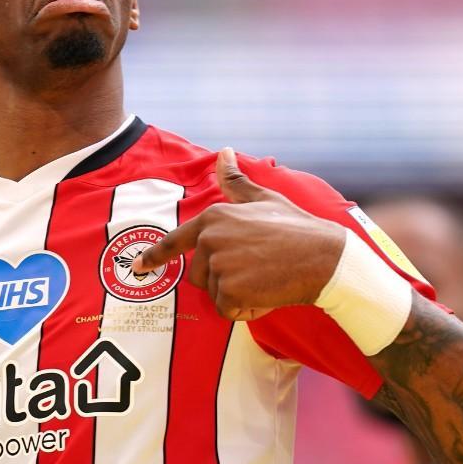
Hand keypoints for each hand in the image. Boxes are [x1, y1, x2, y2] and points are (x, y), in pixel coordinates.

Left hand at [133, 148, 346, 320]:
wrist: (324, 258)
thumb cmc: (297, 228)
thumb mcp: (264, 199)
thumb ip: (236, 181)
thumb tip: (223, 152)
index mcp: (213, 217)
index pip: (176, 240)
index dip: (156, 256)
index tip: (138, 266)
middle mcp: (210, 239)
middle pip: (200, 275)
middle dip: (225, 279)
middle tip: (258, 268)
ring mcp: (219, 265)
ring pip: (215, 294)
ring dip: (237, 296)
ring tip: (265, 279)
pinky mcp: (230, 291)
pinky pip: (228, 311)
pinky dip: (246, 311)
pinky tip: (267, 294)